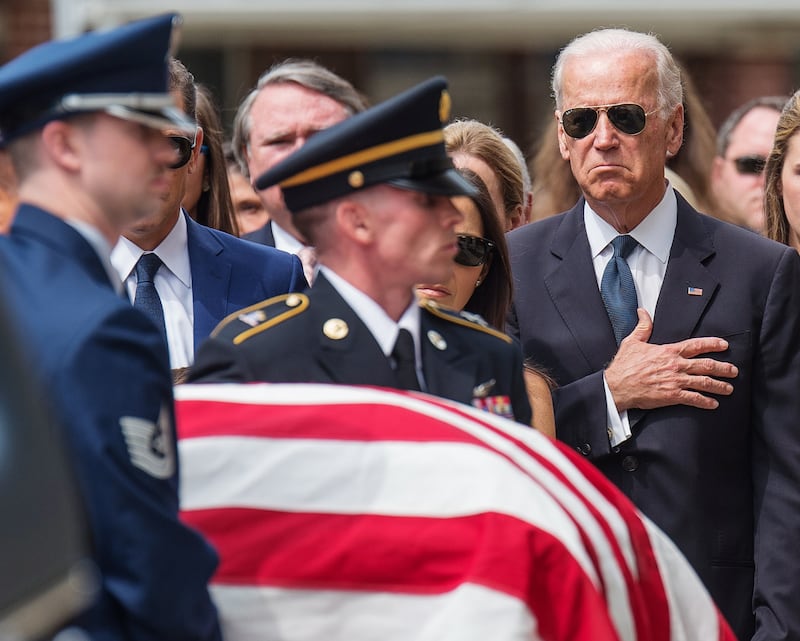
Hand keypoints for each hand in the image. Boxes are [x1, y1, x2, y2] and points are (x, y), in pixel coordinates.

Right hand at [605, 309, 737, 411]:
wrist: (617, 386)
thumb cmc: (624, 365)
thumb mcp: (632, 342)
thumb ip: (643, 327)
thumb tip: (642, 312)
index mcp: (668, 351)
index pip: (696, 345)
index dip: (713, 344)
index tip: (724, 345)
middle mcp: (676, 365)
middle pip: (707, 365)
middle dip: (723, 367)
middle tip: (734, 370)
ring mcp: (676, 381)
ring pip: (704, 382)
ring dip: (719, 385)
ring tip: (729, 388)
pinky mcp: (672, 396)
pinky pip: (694, 398)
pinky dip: (705, 401)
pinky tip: (713, 404)